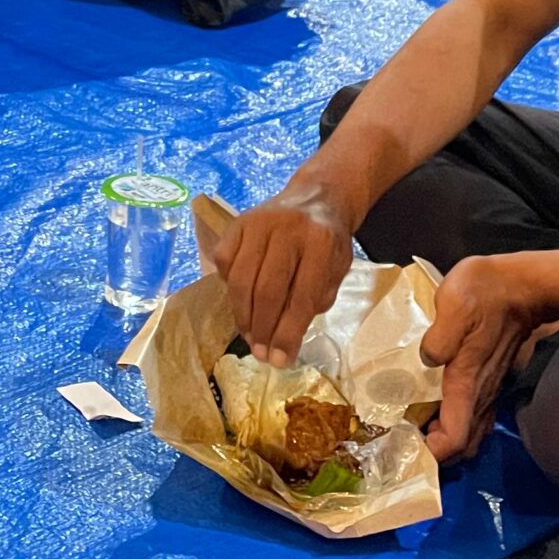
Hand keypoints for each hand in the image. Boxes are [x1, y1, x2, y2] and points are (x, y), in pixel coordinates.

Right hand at [213, 179, 355, 367]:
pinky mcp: (237, 222)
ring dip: (243, 316)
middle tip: (261, 354)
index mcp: (321, 242)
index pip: (302, 297)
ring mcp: (258, 222)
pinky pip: (224, 262)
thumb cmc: (328, 243)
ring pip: (241, 279)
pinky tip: (242, 299)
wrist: (317, 197)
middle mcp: (287, 228)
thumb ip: (313, 303)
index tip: (281, 361)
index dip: (289, 334)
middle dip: (263, 330)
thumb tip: (283, 344)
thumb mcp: (335, 272)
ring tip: (250, 336)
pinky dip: (228, 286)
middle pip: (268, 290)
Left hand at [420, 254, 544, 463]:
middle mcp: (480, 395)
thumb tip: (426, 359)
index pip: (454, 438)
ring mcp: (489, 390)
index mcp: (467, 383)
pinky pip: (476, 418)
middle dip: (436, 452)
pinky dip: (457, 424)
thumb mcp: (455, 304)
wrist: (523, 287)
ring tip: (418, 426)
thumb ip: (439, 337)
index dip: (432, 453)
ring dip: (447, 438)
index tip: (407, 445)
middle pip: (462, 447)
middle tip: (407, 437)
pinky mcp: (492, 381)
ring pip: (470, 434)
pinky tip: (438, 408)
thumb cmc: (486, 292)